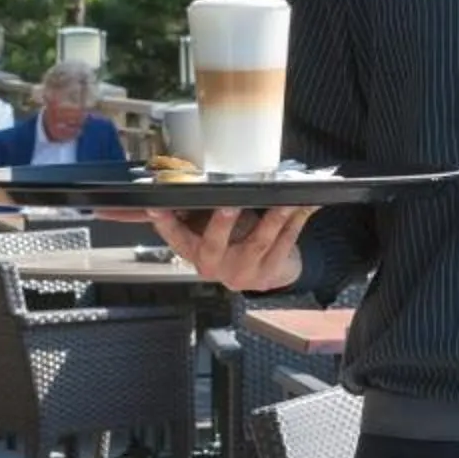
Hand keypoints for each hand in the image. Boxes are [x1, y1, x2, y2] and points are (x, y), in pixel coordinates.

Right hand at [145, 205, 314, 291]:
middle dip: (221, 224)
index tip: (155, 208)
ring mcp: (242, 272)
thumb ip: (189, 209)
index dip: (164, 224)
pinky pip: (284, 245)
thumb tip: (158, 183)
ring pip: (257, 243)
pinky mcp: (268, 274)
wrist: (266, 272)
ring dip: (272, 220)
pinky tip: (303, 206)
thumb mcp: (207, 226)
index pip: (175, 237)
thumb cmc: (233, 241)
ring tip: (283, 202)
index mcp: (194, 252)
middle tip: (228, 205)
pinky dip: (294, 223)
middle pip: (213, 245)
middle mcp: (213, 265)